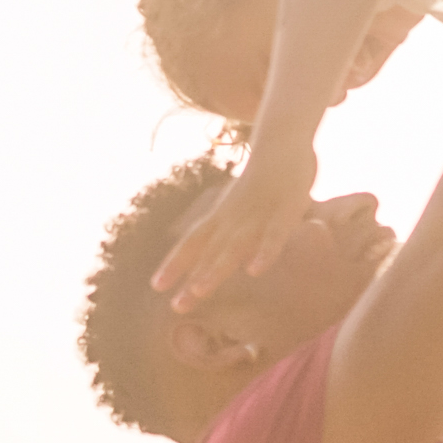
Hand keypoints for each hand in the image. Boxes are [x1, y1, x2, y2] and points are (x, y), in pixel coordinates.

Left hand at [151, 146, 316, 308]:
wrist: (282, 136)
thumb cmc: (267, 171)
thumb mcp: (246, 200)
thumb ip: (239, 222)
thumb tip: (232, 240)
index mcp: (224, 213)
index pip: (193, 242)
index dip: (175, 264)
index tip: (157, 286)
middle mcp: (234, 216)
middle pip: (209, 252)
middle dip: (193, 279)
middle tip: (176, 306)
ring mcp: (258, 213)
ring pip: (234, 247)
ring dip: (216, 270)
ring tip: (199, 292)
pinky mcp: (285, 208)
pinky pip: (274, 236)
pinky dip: (263, 253)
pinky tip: (254, 271)